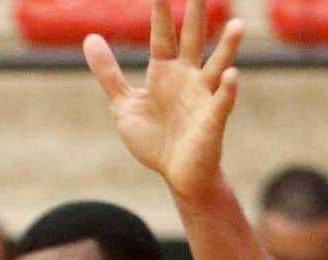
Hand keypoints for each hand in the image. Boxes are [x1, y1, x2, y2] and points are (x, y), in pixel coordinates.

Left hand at [83, 0, 243, 203]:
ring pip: (217, 65)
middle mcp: (188, 77)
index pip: (162, 33)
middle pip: (193, 38)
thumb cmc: (155, 140)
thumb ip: (109, 74)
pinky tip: (231, 76)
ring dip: (227, 47)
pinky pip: (221, 103)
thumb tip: (90, 38)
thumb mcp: (124, 106)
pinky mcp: (212, 122)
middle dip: (197, 12)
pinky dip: (227, 90)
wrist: (176, 176)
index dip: (161, 9)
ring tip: (236, 25)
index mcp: (165, 71)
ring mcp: (203, 97)